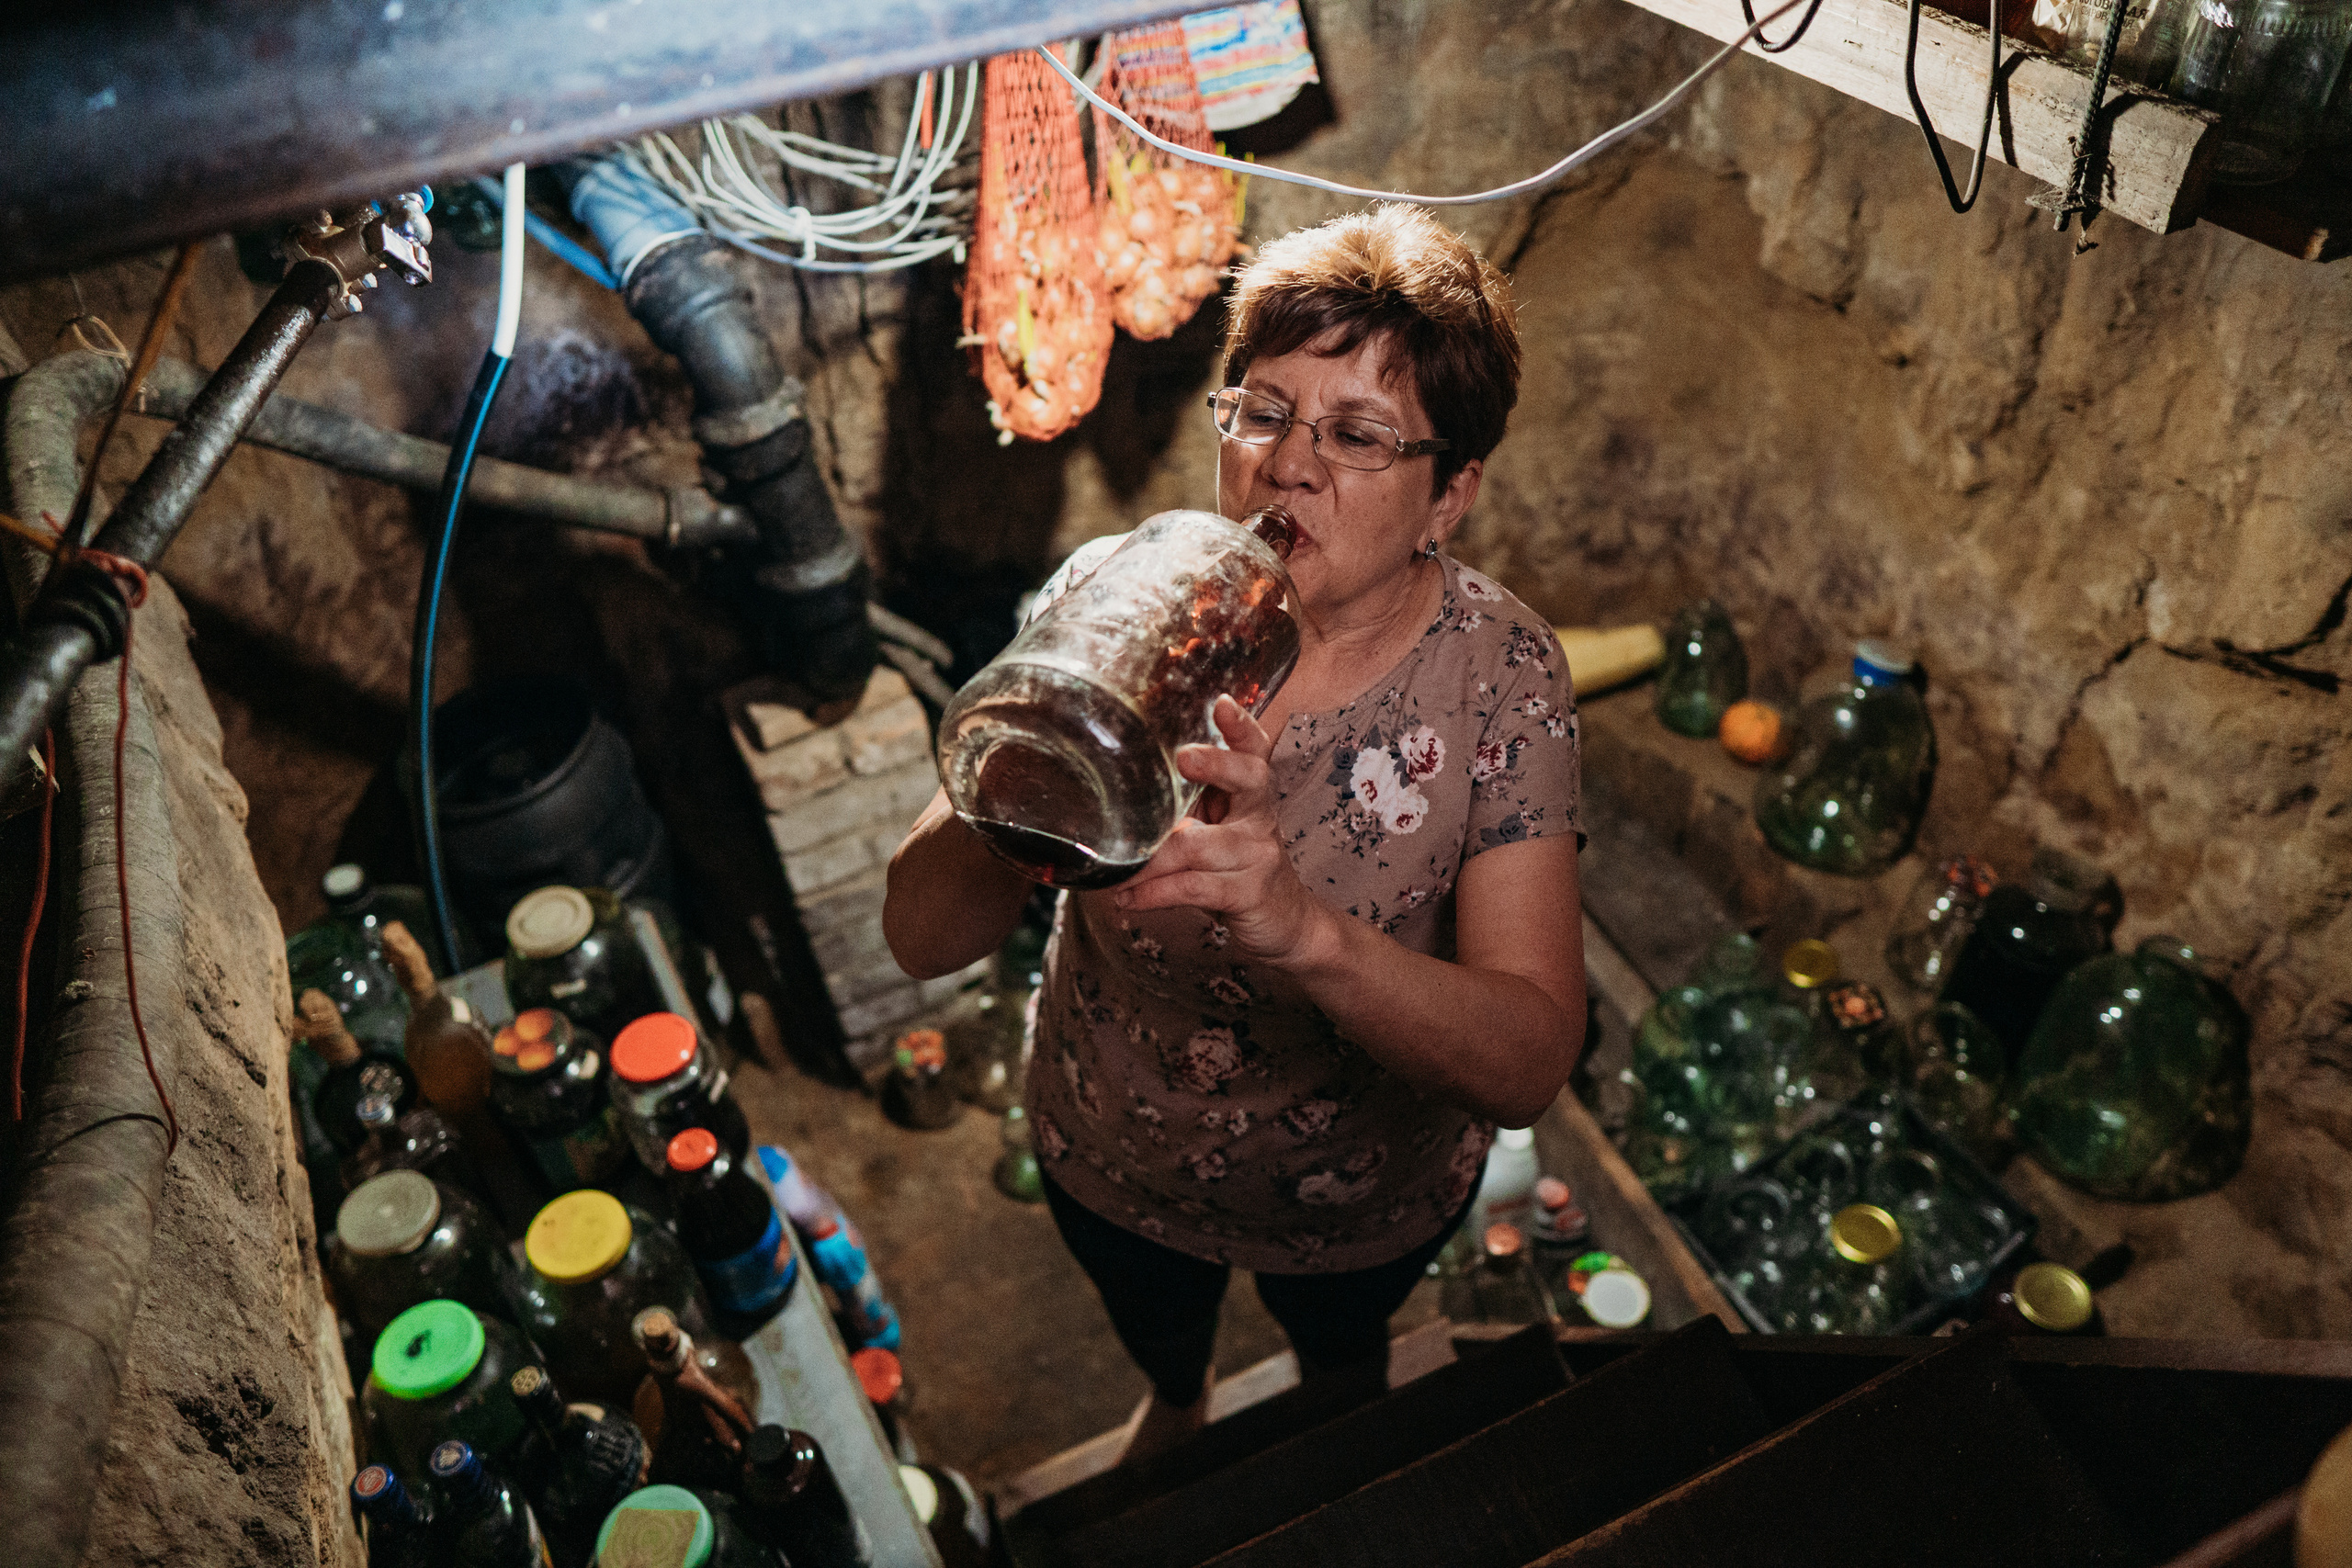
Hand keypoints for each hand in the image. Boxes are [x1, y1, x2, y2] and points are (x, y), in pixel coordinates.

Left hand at [1114, 696, 1323, 966]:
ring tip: (1113, 871)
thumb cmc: (1236, 868)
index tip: (1222, 703)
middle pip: (1247, 777)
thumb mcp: (1218, 829)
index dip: (1241, 726)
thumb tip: (1119, 792)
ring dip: (1146, 860)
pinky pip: (1192, 887)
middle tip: (1183, 758)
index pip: (1253, 751)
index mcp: (1249, 795)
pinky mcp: (1248, 893)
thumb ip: (1187, 807)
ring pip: (1196, 846)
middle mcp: (1258, 817)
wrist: (1285, 922)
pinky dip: (1152, 894)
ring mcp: (1257, 856)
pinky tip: (1126, 898)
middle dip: (1215, 764)